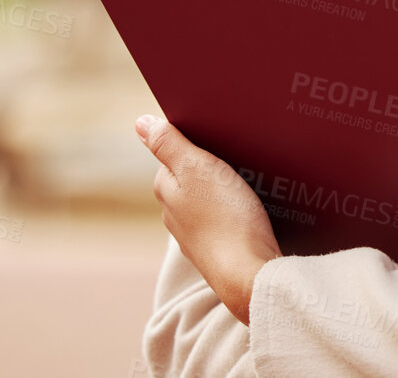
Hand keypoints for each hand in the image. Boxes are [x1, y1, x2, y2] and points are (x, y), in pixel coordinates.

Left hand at [136, 115, 282, 325]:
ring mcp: (196, 235)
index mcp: (166, 190)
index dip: (196, 143)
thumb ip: (169, 144)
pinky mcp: (219, 249)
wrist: (251, 274)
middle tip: (240, 155)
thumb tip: (141, 123)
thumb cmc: (225, 218)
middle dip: (212, 166)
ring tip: (253, 180)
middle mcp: (175, 214)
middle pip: (192, 177)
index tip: (219, 137)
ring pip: (210, 200)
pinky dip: (238, 211)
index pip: (174, 154)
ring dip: (228, 189)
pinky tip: (257, 210)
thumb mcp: (197, 168)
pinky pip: (227, 220)